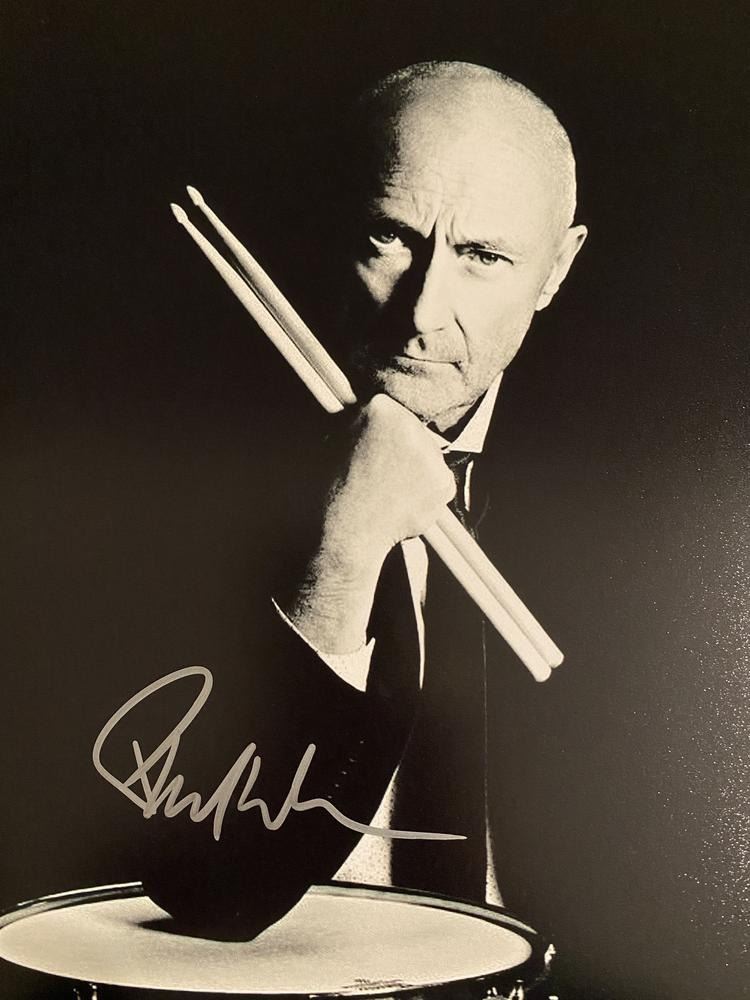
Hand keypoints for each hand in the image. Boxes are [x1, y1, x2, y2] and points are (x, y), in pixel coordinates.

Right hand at [282, 394, 454, 653]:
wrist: (350, 530)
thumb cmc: (335, 489)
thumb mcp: (336, 442)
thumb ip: (361, 426)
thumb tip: (373, 420)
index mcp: (380, 409)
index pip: (392, 412)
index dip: (384, 434)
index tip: (374, 449)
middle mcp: (410, 424)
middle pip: (416, 432)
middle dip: (405, 450)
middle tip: (385, 475)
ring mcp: (431, 453)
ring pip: (430, 458)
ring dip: (419, 471)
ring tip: (392, 492)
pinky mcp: (444, 481)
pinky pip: (441, 483)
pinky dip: (429, 494)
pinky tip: (405, 504)